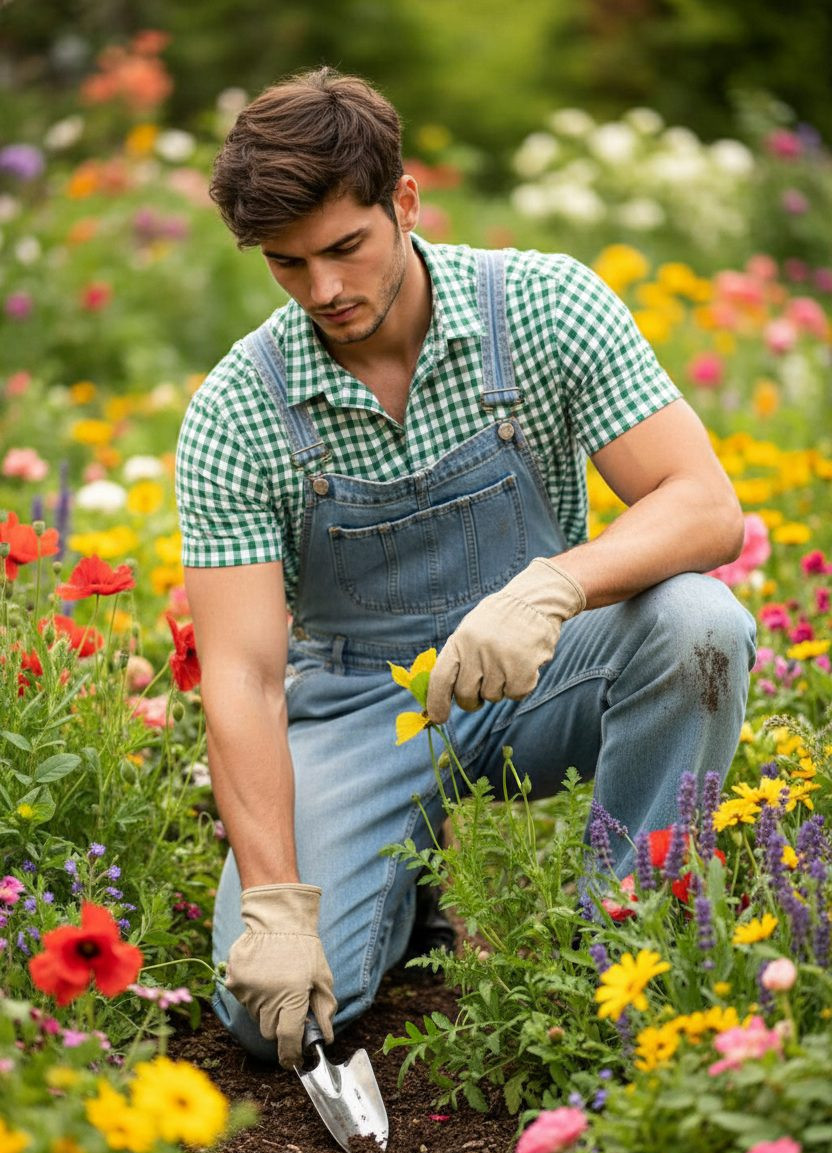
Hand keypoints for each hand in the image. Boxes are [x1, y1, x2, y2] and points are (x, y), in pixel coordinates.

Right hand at [226, 883, 336, 1067]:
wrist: (277, 920)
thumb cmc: (304, 948)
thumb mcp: (323, 978)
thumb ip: (325, 1010)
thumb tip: (326, 1038)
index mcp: (292, 1000)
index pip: (288, 1041)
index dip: (291, 1055)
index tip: (294, 1061)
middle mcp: (267, 1000)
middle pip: (269, 1032)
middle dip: (279, 1027)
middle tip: (289, 1007)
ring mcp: (247, 991)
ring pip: (256, 1016)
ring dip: (266, 1009)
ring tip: (277, 983)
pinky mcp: (234, 982)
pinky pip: (244, 999)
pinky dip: (254, 994)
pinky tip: (263, 975)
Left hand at [426, 558, 585, 723]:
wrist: (534, 601)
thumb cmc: (499, 621)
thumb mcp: (471, 631)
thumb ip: (458, 659)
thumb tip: (440, 696)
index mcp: (459, 641)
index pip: (440, 678)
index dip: (436, 702)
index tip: (437, 718)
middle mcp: (477, 651)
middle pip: (466, 695)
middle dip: (472, 700)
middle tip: (482, 690)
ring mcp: (500, 660)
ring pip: (493, 696)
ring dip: (500, 687)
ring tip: (508, 662)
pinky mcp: (523, 669)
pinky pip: (516, 695)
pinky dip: (520, 686)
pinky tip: (524, 665)